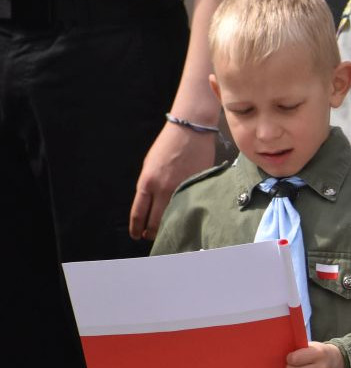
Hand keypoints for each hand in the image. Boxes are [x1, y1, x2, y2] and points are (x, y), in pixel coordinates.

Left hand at [129, 121, 216, 239]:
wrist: (190, 130)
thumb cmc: (168, 145)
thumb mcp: (150, 165)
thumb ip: (148, 186)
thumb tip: (150, 205)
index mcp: (147, 182)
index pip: (139, 213)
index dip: (136, 228)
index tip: (136, 235)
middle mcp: (163, 189)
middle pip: (155, 221)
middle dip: (151, 233)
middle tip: (151, 237)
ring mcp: (182, 189)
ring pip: (173, 218)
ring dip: (168, 227)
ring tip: (167, 232)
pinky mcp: (197, 187)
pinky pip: (190, 207)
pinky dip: (185, 215)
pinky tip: (184, 219)